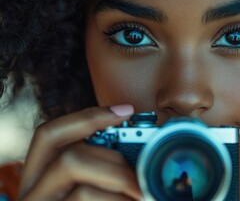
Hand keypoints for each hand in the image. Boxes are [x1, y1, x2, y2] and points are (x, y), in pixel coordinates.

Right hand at [19, 105, 142, 200]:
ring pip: (78, 182)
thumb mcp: (95, 189)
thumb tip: (141, 154)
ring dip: (119, 183)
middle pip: (68, 156)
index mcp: (41, 178)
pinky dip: (116, 200)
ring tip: (143, 195)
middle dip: (114, 163)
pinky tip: (133, 200)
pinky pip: (85, 198)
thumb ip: (106, 172)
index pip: (51, 136)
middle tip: (142, 180)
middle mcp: (32, 195)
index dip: (86, 117)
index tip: (126, 111)